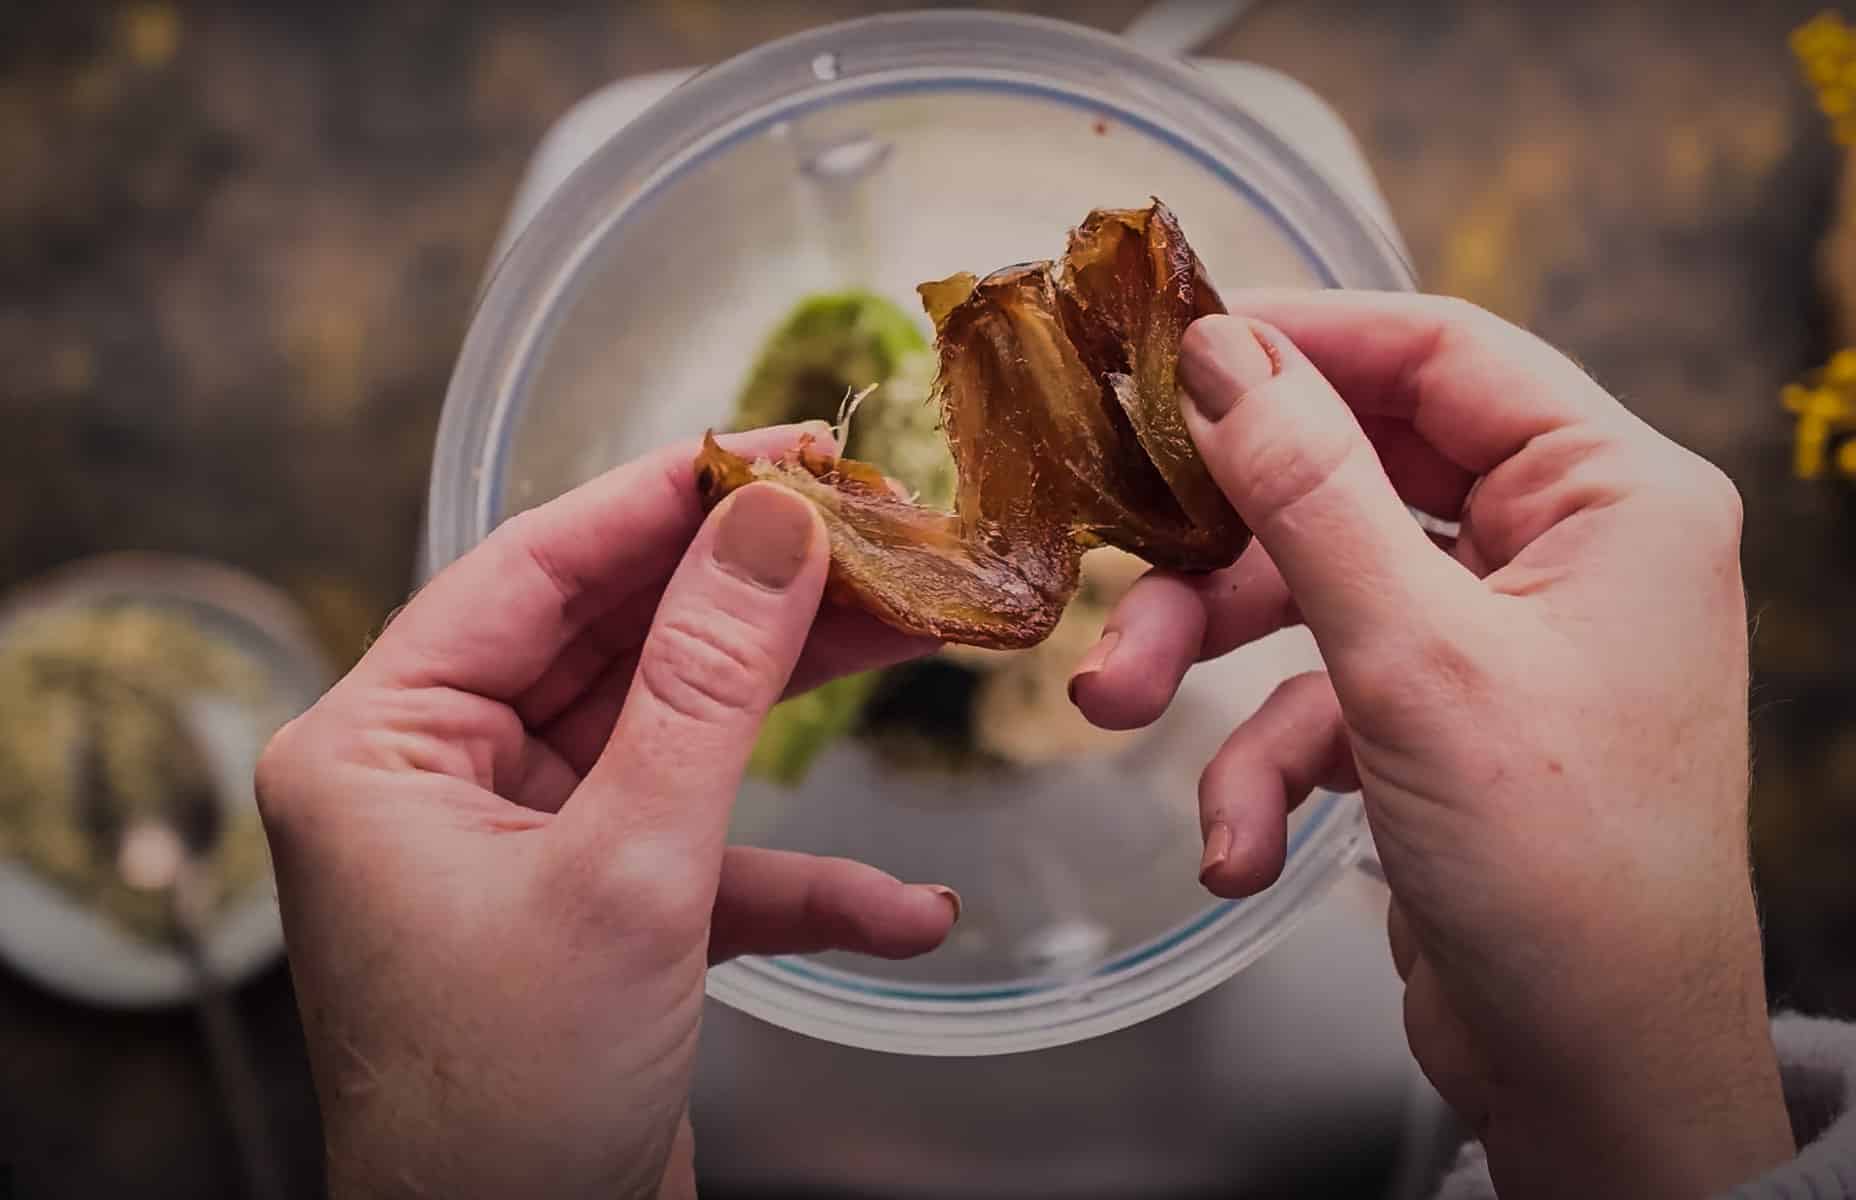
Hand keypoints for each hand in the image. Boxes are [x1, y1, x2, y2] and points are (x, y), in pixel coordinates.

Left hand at [256, 425, 954, 1199]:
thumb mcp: (626, 872)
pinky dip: (796, 878)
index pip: (535, 568)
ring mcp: (522, 850)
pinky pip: (703, 862)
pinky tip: (902, 908)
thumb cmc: (507, 1106)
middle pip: (616, 640)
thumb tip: (772, 523)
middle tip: (877, 532)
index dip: (669, 500)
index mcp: (379, 747)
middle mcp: (438, 782)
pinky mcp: (596, 920)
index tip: (788, 449)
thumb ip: (706, 686)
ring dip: (795, 711)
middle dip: (755, 598)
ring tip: (919, 643)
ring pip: (672, 736)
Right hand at [1069, 294, 1791, 1197]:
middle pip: (1351, 479)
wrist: (1595, 1078)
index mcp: (1611, 496)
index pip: (1439, 352)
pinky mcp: (1444, 725)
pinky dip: (1266, 768)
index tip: (1169, 347)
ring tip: (1121, 715)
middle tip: (1117, 564)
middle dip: (1222, 545)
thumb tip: (1221, 352)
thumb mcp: (1412, 660)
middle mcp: (1564, 551)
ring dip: (1214, 666)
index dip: (1299, 337)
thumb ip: (1307, 490)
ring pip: (1316, 596)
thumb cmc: (1561, 870)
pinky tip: (1240, 848)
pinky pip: (1325, 701)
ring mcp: (1501, 641)